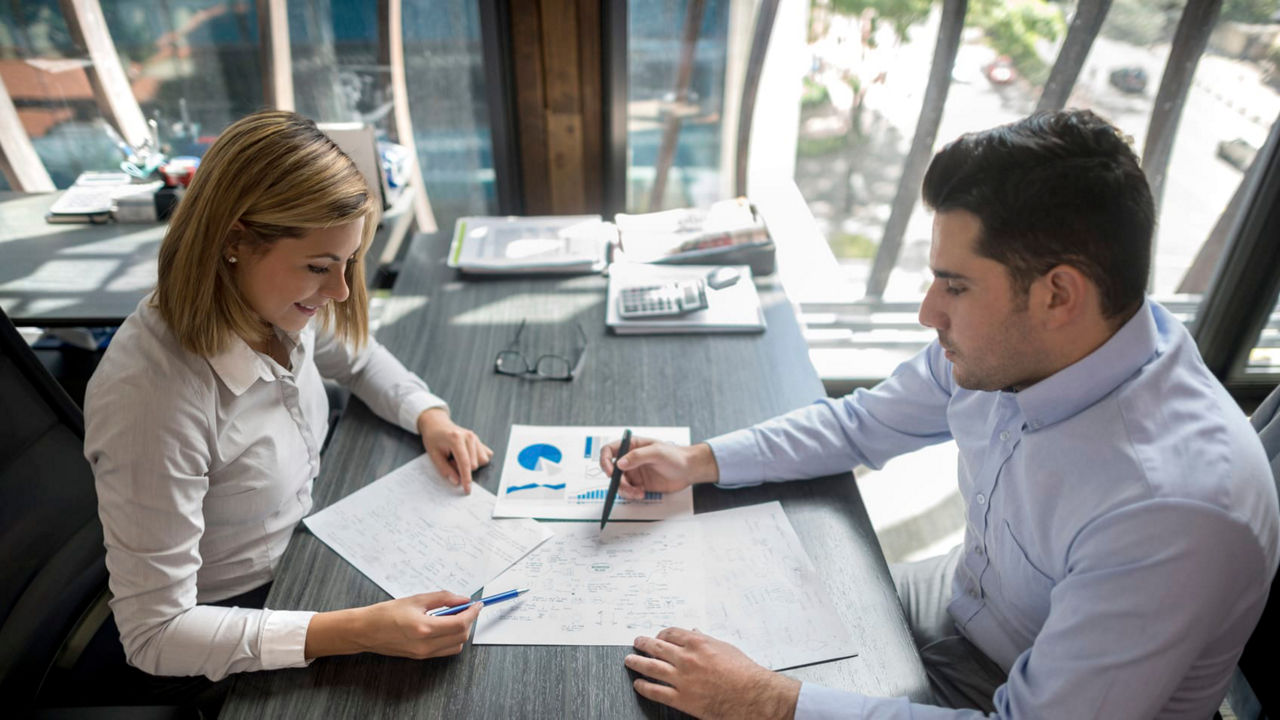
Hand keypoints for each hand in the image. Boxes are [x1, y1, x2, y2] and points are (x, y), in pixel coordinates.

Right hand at [306, 591, 481, 659]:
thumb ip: (443, 598)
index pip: (460, 623)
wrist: (365, 631)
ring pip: (456, 646)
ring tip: (455, 616)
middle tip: (467, 607)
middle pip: (461, 636)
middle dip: (469, 621)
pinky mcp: (421, 657)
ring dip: (461, 631)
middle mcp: (426, 644)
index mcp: (424, 628)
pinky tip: (445, 626)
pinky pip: (445, 651)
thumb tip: (463, 599)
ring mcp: (424, 653)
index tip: (478, 604)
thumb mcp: (416, 599)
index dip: (473, 613)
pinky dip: (452, 639)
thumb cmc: (386, 613)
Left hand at [418, 408, 492, 493]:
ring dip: (470, 464)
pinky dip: (477, 460)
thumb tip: (457, 482)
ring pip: (482, 461)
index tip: (467, 490)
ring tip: (458, 458)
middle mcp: (469, 437)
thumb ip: (445, 470)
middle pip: (475, 464)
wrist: (436, 424)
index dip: (466, 479)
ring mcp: (476, 437)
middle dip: (462, 469)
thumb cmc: (433, 438)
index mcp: (456, 439)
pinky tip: (467, 456)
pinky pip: (485, 455)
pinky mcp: (479, 440)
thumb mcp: (434, 455)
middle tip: (450, 461)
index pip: (465, 463)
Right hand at [599, 439, 718, 499]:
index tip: (611, 472)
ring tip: (638, 492)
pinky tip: (642, 493)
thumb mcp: (657, 452)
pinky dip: (632, 495)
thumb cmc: (676, 456)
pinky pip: (628, 492)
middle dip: (616, 481)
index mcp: (632, 446)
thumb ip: (637, 456)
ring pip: (619, 484)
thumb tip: (619, 463)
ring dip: (625, 490)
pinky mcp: (640, 484)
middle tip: (626, 486)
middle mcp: (630, 459)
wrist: (689, 470)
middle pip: (612, 470)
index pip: (609, 450)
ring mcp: (634, 472)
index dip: (605, 461)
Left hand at [625, 628, 799, 719]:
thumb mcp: (725, 648)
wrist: (751, 695)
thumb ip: (706, 640)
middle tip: (637, 643)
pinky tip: (639, 684)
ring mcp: (682, 679)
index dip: (661, 634)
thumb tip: (695, 632)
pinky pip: (656, 692)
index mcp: (698, 643)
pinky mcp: (682, 699)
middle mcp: (686, 659)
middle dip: (643, 644)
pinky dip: (644, 687)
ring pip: (651, 667)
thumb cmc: (743, 672)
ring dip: (637, 662)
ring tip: (629, 660)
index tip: (658, 636)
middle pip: (657, 647)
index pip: (671, 633)